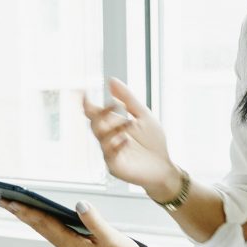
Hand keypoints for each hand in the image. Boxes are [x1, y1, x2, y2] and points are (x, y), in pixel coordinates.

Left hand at [0, 198, 148, 246]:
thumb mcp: (111, 237)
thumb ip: (95, 220)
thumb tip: (80, 204)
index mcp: (72, 245)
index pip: (45, 224)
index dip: (27, 211)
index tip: (11, 201)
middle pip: (39, 226)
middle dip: (20, 213)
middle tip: (1, 200)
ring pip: (43, 229)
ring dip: (28, 216)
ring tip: (12, 205)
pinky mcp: (74, 246)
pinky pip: (52, 231)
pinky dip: (41, 220)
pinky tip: (36, 213)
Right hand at [84, 77, 180, 201]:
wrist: (164, 166)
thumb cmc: (154, 142)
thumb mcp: (143, 115)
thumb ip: (127, 98)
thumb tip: (111, 80)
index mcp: (113, 125)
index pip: (95, 113)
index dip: (87, 103)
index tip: (82, 92)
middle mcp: (108, 138)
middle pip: (95, 123)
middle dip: (101, 114)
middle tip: (114, 105)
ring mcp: (109, 152)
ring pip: (101, 137)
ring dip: (113, 127)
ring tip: (129, 124)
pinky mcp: (114, 166)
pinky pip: (109, 154)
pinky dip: (116, 144)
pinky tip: (126, 139)